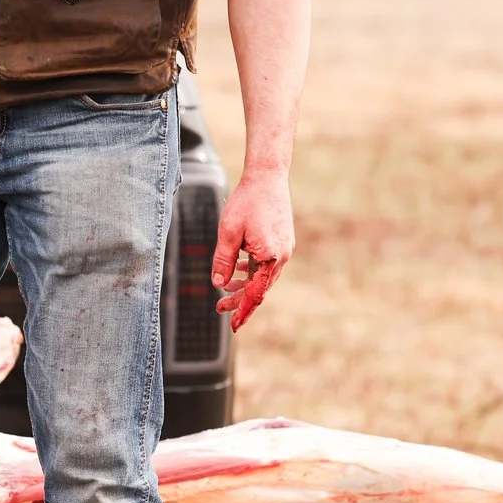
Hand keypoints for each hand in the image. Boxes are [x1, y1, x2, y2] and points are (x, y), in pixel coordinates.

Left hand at [212, 168, 293, 330]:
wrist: (267, 177)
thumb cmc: (246, 202)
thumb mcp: (228, 233)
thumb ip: (223, 260)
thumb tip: (218, 283)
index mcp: (270, 257)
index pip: (256, 294)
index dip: (243, 311)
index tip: (233, 326)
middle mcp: (282, 256)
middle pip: (260, 288)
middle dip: (240, 299)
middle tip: (220, 308)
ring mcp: (285, 249)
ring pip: (264, 277)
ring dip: (245, 284)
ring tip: (225, 287)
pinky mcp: (283, 241)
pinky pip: (267, 264)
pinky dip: (252, 270)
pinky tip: (238, 268)